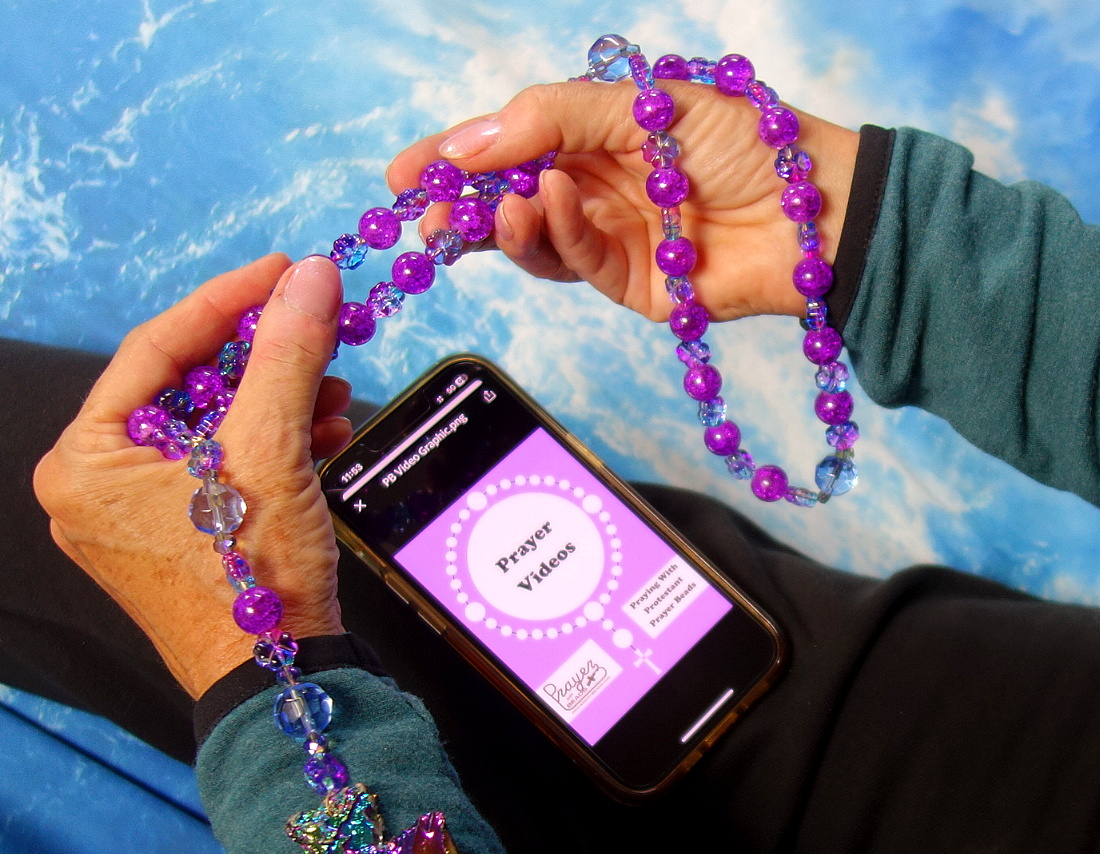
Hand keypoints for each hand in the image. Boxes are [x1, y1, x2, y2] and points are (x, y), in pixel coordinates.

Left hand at [34, 254, 350, 698]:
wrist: (279, 681)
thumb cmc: (253, 580)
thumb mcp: (272, 451)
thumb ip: (289, 354)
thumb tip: (314, 276)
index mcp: (85, 459)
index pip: (157, 348)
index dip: (229, 300)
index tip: (285, 271)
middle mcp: (95, 486)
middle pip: (187, 387)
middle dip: (263, 358)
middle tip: (315, 325)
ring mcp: (133, 517)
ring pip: (210, 427)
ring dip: (276, 401)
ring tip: (334, 391)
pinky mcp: (175, 538)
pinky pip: (220, 467)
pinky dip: (269, 446)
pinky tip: (320, 433)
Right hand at [387, 79, 859, 321]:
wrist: (816, 211)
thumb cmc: (744, 140)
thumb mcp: (640, 102)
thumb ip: (552, 118)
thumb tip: (468, 140)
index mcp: (595, 134)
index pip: (508, 146)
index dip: (453, 158)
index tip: (402, 175)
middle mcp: (593, 187)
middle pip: (506, 201)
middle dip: (461, 210)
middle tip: (424, 219)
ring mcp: (607, 238)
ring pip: (531, 239)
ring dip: (504, 225)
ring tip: (494, 209)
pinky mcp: (625, 284)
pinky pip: (573, 260)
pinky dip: (554, 235)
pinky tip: (548, 205)